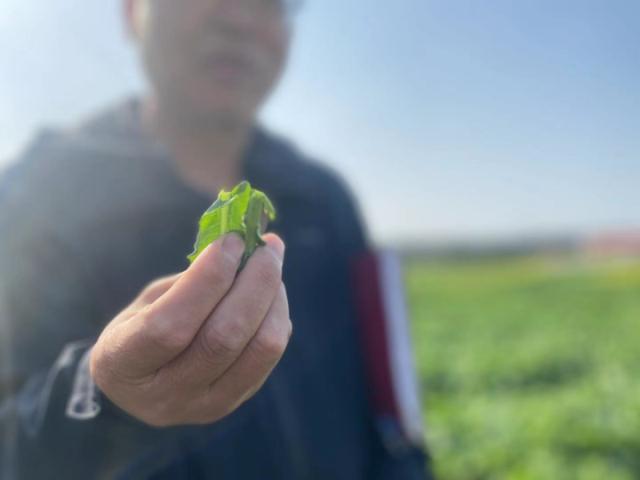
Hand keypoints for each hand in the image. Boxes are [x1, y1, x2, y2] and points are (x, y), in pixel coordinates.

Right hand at [89, 233, 290, 426]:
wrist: (144, 386)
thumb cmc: (141, 327)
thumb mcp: (148, 302)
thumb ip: (189, 282)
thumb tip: (243, 249)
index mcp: (122, 364)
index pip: (169, 327)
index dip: (207, 279)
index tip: (232, 241)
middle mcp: (164, 395)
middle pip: (224, 338)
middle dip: (254, 283)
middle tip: (267, 246)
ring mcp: (204, 406)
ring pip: (259, 349)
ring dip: (273, 298)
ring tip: (270, 266)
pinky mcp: (235, 402)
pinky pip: (269, 354)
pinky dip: (276, 316)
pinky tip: (269, 294)